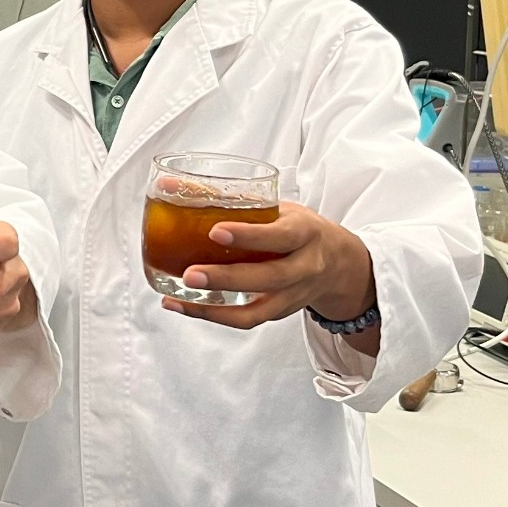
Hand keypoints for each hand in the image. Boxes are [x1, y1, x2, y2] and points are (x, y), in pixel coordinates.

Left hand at [163, 203, 375, 333]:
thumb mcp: (279, 207)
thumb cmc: (298, 229)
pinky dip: (213, 315)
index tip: (216, 230)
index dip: (249, 235)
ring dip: (214, 309)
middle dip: (226, 278)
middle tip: (190, 273)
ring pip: (256, 311)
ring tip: (178, 299)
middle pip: (268, 278)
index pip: (281, 236)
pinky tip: (184, 305)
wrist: (338, 264)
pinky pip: (247, 320)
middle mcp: (304, 267)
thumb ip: (232, 199)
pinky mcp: (280, 313)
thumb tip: (169, 185)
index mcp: (305, 233)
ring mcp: (293, 295)